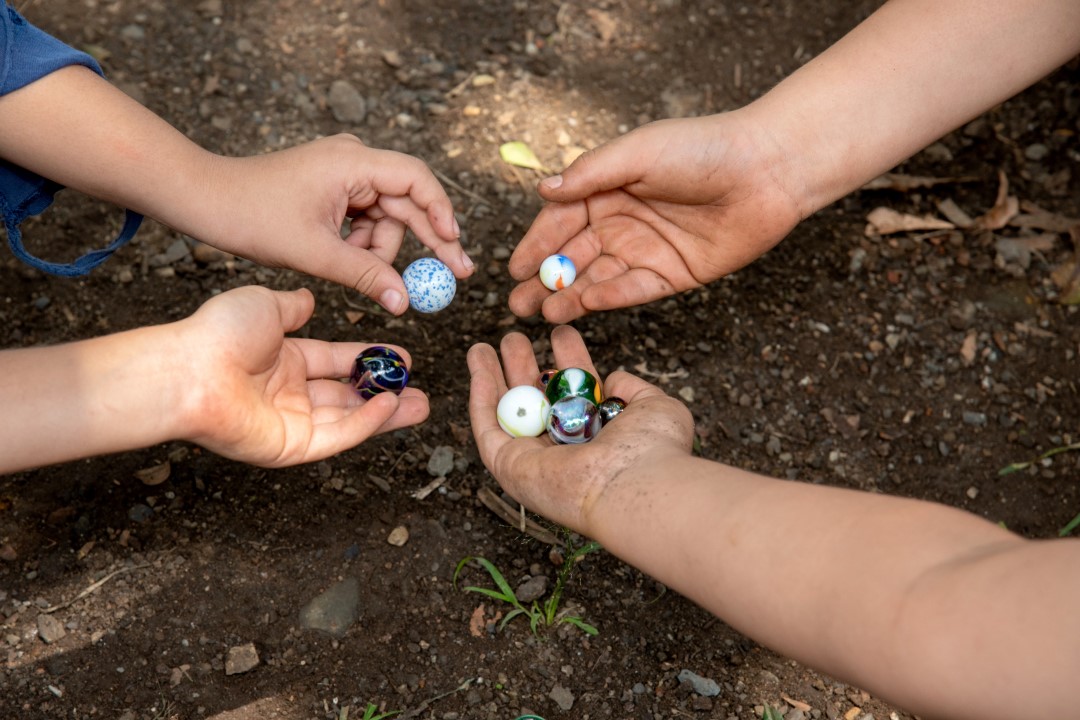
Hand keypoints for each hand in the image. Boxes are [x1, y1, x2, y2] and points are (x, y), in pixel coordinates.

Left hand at [177, 286, 427, 465]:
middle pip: (348, 395)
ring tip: (420, 404)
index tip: (402, 356)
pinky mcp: (290, 447)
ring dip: (385, 413)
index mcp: (283, 361)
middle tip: (418, 389)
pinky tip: (390, 406)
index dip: (370, 358)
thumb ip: (293, 306)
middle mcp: (289, 394)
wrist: (190, 369)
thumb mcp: (265, 305)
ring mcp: (290, 423)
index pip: (337, 361)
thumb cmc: (218, 334)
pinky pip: (337, 436)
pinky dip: (366, 424)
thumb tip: (309, 300)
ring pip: (349, 420)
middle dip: (385, 393)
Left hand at [205, 134, 474, 313]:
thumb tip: (405, 302)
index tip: (454, 246)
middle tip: (455, 274)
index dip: (441, 213)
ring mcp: (345, 172)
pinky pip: (367, 219)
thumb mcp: (315, 253)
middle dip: (429, 240)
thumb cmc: (252, 216)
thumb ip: (365, 275)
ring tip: (355, 270)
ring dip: (379, 249)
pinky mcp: (335, 188)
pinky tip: (343, 258)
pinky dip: (362, 244)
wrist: (206, 200)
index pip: (416, 180)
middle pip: (408, 201)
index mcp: (353, 161)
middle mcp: (355, 159)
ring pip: (387, 217)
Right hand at [467, 325, 693, 533]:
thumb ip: (632, 390)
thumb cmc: (652, 449)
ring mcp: (534, 458)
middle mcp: (565, 448)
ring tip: (482, 345)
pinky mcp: (509, 466)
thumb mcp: (654, 406)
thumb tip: (612, 380)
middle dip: (523, 366)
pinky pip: (488, 425)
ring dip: (492, 376)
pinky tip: (477, 362)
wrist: (635, 483)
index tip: (560, 332)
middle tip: (513, 337)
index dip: (567, 361)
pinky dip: (480, 393)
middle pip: (536, 401)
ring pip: (507, 411)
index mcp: (597, 436)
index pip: (576, 394)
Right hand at [508, 114, 804, 322]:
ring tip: (543, 312)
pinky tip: (587, 303)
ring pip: (600, 278)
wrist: (766, 169)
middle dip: (545, 280)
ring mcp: (647, 250)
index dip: (537, 244)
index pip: (561, 221)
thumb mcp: (639, 152)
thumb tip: (543, 189)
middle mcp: (623, 222)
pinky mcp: (674, 274)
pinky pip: (635, 289)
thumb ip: (590, 174)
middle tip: (518, 304)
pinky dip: (611, 297)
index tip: (514, 268)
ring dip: (571, 295)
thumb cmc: (702, 148)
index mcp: (608, 189)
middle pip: (575, 256)